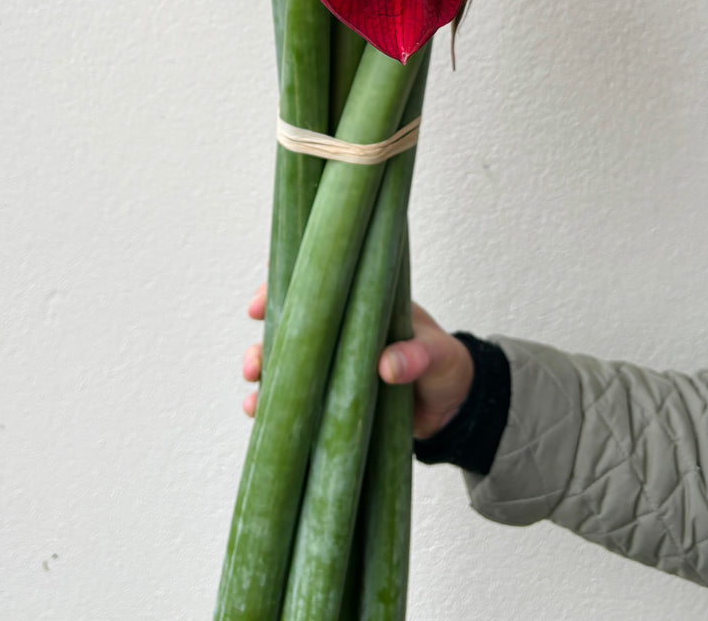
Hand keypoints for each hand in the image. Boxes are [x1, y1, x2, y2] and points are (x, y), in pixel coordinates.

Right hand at [242, 285, 473, 439]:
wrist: (455, 408)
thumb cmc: (446, 366)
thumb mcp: (439, 355)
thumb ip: (418, 356)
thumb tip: (387, 366)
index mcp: (360, 306)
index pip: (313, 288)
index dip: (278, 291)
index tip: (258, 305)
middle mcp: (339, 333)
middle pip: (288, 330)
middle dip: (262, 346)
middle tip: (252, 366)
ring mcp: (334, 367)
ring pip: (287, 367)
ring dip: (265, 380)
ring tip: (255, 401)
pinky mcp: (334, 400)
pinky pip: (300, 402)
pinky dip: (278, 409)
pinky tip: (262, 419)